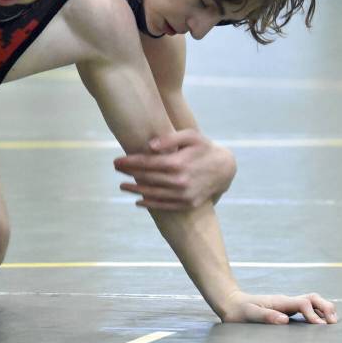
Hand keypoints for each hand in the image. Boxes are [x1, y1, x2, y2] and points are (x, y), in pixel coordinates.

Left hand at [114, 129, 235, 209]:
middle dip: (129, 173)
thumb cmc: (204, 147)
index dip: (129, 162)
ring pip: (153, 194)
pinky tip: (138, 201)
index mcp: (178, 163)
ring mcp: (184, 195)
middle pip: (147, 178)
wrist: (225, 168)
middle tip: (116, 169)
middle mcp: (180, 181)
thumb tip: (150, 146)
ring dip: (135, 190)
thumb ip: (170, 138)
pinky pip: (165, 206)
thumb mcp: (191, 136)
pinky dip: (150, 204)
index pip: (147, 163)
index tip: (117, 161)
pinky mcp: (188, 204)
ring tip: (122, 186)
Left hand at [220, 290, 337, 324]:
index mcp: (279, 301)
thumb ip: (266, 316)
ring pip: (312, 301)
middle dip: (325, 307)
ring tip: (332, 322)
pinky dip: (317, 312)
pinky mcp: (286, 309)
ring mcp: (287, 304)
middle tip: (332, 322)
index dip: (313, 314)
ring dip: (324, 308)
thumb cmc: (240, 310)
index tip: (319, 326)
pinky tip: (321, 322)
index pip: (302, 303)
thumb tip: (284, 320)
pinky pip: (307, 308)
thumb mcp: (250, 314)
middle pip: (312, 298)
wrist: (231, 303)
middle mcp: (286, 301)